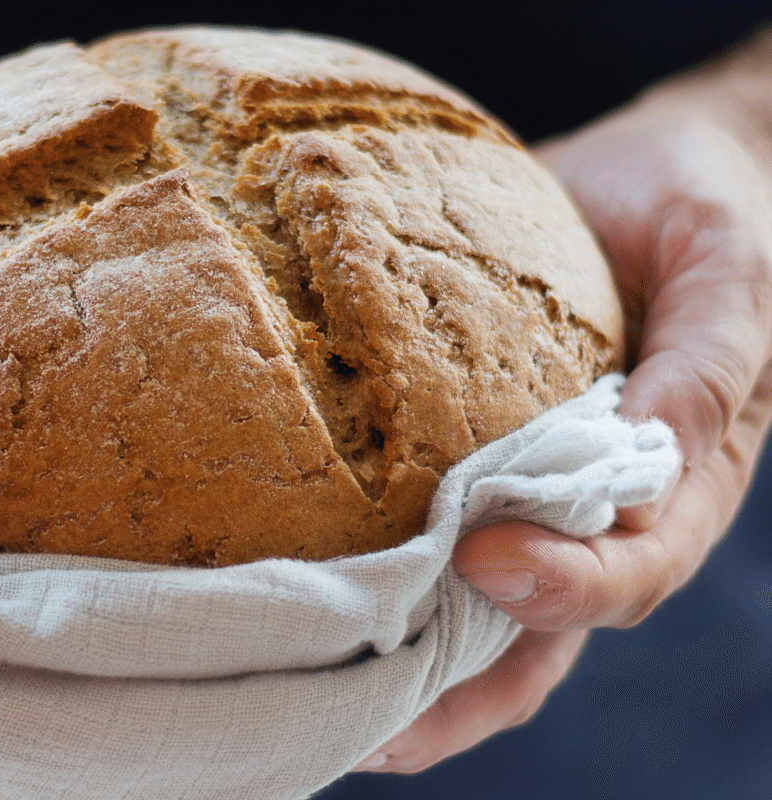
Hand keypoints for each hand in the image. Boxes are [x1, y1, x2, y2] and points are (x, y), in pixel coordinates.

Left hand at [356, 45, 771, 772]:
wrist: (653, 174)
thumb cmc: (703, 211)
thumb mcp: (726, 269)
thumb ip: (706, 361)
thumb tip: (649, 449)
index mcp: (681, 477)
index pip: (631, 567)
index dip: (566, 585)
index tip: (482, 560)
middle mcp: (598, 508)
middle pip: (539, 631)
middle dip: (459, 690)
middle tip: (365, 726)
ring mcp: (530, 492)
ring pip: (474, 608)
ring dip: (404, 665)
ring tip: (311, 697)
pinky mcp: (469, 453)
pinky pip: (425, 528)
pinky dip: (378, 575)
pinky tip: (306, 597)